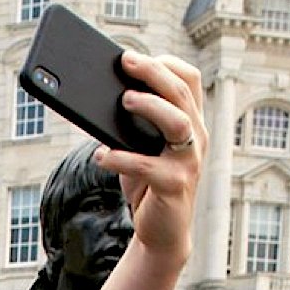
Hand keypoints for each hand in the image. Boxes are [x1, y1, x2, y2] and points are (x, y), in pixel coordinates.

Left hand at [92, 52, 206, 263]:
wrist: (160, 232)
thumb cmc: (147, 183)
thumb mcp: (138, 148)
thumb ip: (128, 124)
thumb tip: (94, 96)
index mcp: (189, 122)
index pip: (189, 80)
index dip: (166, 63)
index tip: (136, 57)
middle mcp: (195, 138)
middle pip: (181, 93)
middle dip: (153, 72)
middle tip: (125, 62)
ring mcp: (188, 161)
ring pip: (178, 122)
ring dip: (151, 106)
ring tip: (123, 100)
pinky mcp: (174, 186)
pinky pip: (148, 166)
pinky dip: (121, 158)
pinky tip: (100, 155)